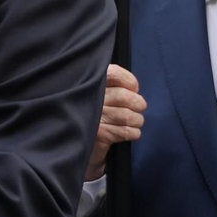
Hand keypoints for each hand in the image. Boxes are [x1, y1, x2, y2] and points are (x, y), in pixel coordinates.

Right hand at [87, 64, 146, 180]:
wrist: (78, 142)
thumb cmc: (96, 114)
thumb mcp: (101, 92)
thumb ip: (115, 84)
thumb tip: (135, 88)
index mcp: (89, 81)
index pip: (114, 74)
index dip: (129, 81)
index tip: (133, 89)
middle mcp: (88, 96)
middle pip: (124, 96)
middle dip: (138, 104)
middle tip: (138, 108)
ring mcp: (92, 116)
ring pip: (128, 116)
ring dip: (137, 120)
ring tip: (133, 122)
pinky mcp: (98, 134)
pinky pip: (127, 131)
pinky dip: (133, 133)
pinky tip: (128, 132)